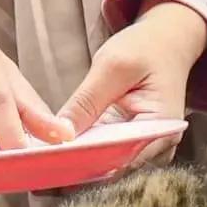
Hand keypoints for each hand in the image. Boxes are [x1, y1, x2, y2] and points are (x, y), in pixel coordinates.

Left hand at [58, 0, 206, 164]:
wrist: (165, 40)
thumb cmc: (146, 48)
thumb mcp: (113, 66)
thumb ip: (87, 101)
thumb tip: (62, 134)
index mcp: (162, 129)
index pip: (122, 158)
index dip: (88, 163)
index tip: (55, 163)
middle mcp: (157, 145)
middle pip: (114, 166)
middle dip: (79, 166)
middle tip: (42, 166)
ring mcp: (143, 144)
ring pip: (106, 163)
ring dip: (79, 160)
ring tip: (44, 160)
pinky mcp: (128, 139)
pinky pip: (104, 150)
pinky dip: (84, 149)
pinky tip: (58, 147)